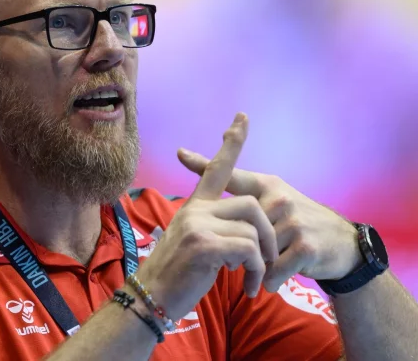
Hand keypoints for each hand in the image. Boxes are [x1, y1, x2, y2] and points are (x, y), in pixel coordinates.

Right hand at [134, 113, 278, 320]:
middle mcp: (194, 210)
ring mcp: (197, 226)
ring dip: (261, 259)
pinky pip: (248, 249)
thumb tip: (246, 234)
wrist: (149, 299)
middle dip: (267, 233)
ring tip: (253, 279)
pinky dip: (255, 270)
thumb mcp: (193, 244)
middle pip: (251, 204)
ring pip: (252, 229)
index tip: (242, 117)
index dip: (232, 143)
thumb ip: (214, 229)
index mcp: (194, 206)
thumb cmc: (175, 277)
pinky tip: (248, 285)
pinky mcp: (203, 246)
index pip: (216, 168)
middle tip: (265, 259)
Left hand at [177, 122, 362, 292]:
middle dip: (236, 249)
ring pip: (255, 252)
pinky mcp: (305, 247)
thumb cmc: (300, 222)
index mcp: (268, 185)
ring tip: (261, 271)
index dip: (203, 163)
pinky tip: (274, 280)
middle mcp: (280, 198)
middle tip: (237, 263)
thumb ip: (246, 199)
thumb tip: (210, 203)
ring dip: (254, 268)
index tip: (179, 153)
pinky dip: (271, 280)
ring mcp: (294, 221)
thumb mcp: (276, 201)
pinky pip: (273, 270)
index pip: (230, 174)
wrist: (342, 243)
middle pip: (241, 228)